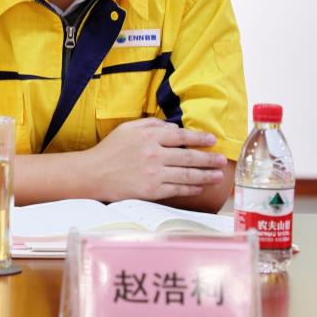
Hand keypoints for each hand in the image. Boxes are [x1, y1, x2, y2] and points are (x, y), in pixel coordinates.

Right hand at [81, 118, 226, 202]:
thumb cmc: (110, 149)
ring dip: (205, 175)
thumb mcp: (128, 129)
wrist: (93, 174)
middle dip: (208, 159)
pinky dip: (191, 189)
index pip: (181, 136)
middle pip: (189, 157)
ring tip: (218, 175)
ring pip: (187, 175)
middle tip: (222, 160)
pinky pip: (177, 190)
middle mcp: (154, 154)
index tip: (212, 140)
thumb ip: (152, 125)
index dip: (199, 138)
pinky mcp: (152, 191)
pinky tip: (200, 187)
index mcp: (149, 137)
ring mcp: (154, 174)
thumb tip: (174, 128)